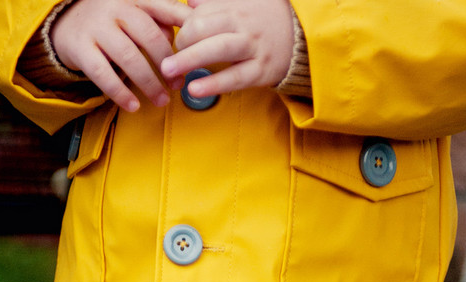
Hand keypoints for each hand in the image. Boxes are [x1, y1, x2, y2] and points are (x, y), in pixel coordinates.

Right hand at [51, 0, 186, 111]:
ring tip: (162, 100)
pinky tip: (133, 106)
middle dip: (168, 63)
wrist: (67, 22)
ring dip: (149, 83)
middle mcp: (116, 7)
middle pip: (149, 36)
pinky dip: (120, 93)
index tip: (201, 48)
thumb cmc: (114, 22)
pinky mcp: (81, 48)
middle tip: (178, 84)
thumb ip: (162, 22)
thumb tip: (190, 42)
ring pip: (129, 57)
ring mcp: (97, 27)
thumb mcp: (137, 13)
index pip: (166, 8)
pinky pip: (103, 74)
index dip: (185, 29)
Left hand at [160, 0, 294, 98]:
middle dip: (181, 41)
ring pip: (218, 49)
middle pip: (204, 27)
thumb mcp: (242, 3)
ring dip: (190, 59)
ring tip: (169, 71)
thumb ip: (215, 3)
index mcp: (234, 5)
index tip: (173, 43)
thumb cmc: (264, 21)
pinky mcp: (261, 70)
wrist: (302, 37)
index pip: (199, 14)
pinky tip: (194, 89)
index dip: (182, 28)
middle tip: (163, 60)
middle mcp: (243, 23)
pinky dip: (213, 84)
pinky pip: (234, 78)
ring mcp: (252, 47)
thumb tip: (190, 3)